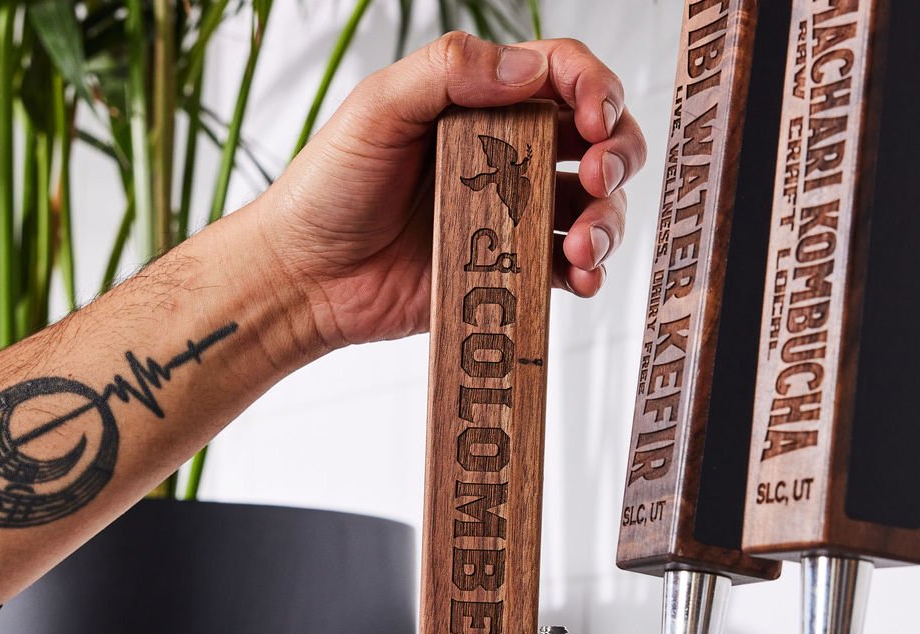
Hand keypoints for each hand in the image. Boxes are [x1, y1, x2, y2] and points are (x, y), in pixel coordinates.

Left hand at [253, 32, 648, 349]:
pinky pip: (568, 266)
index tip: (594, 116)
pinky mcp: (509, 269)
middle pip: (596, 139)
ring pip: (594, 205)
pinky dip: (590, 270)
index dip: (593, 87)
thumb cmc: (327, 188)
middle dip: (617, 152)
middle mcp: (506, 152)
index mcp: (479, 102)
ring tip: (584, 243)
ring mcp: (511, 213)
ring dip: (609, 219)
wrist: (302, 278)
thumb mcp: (378, 109)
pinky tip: (580, 275)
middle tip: (598, 174)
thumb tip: (525, 69)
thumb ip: (447, 74)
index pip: (559, 76)